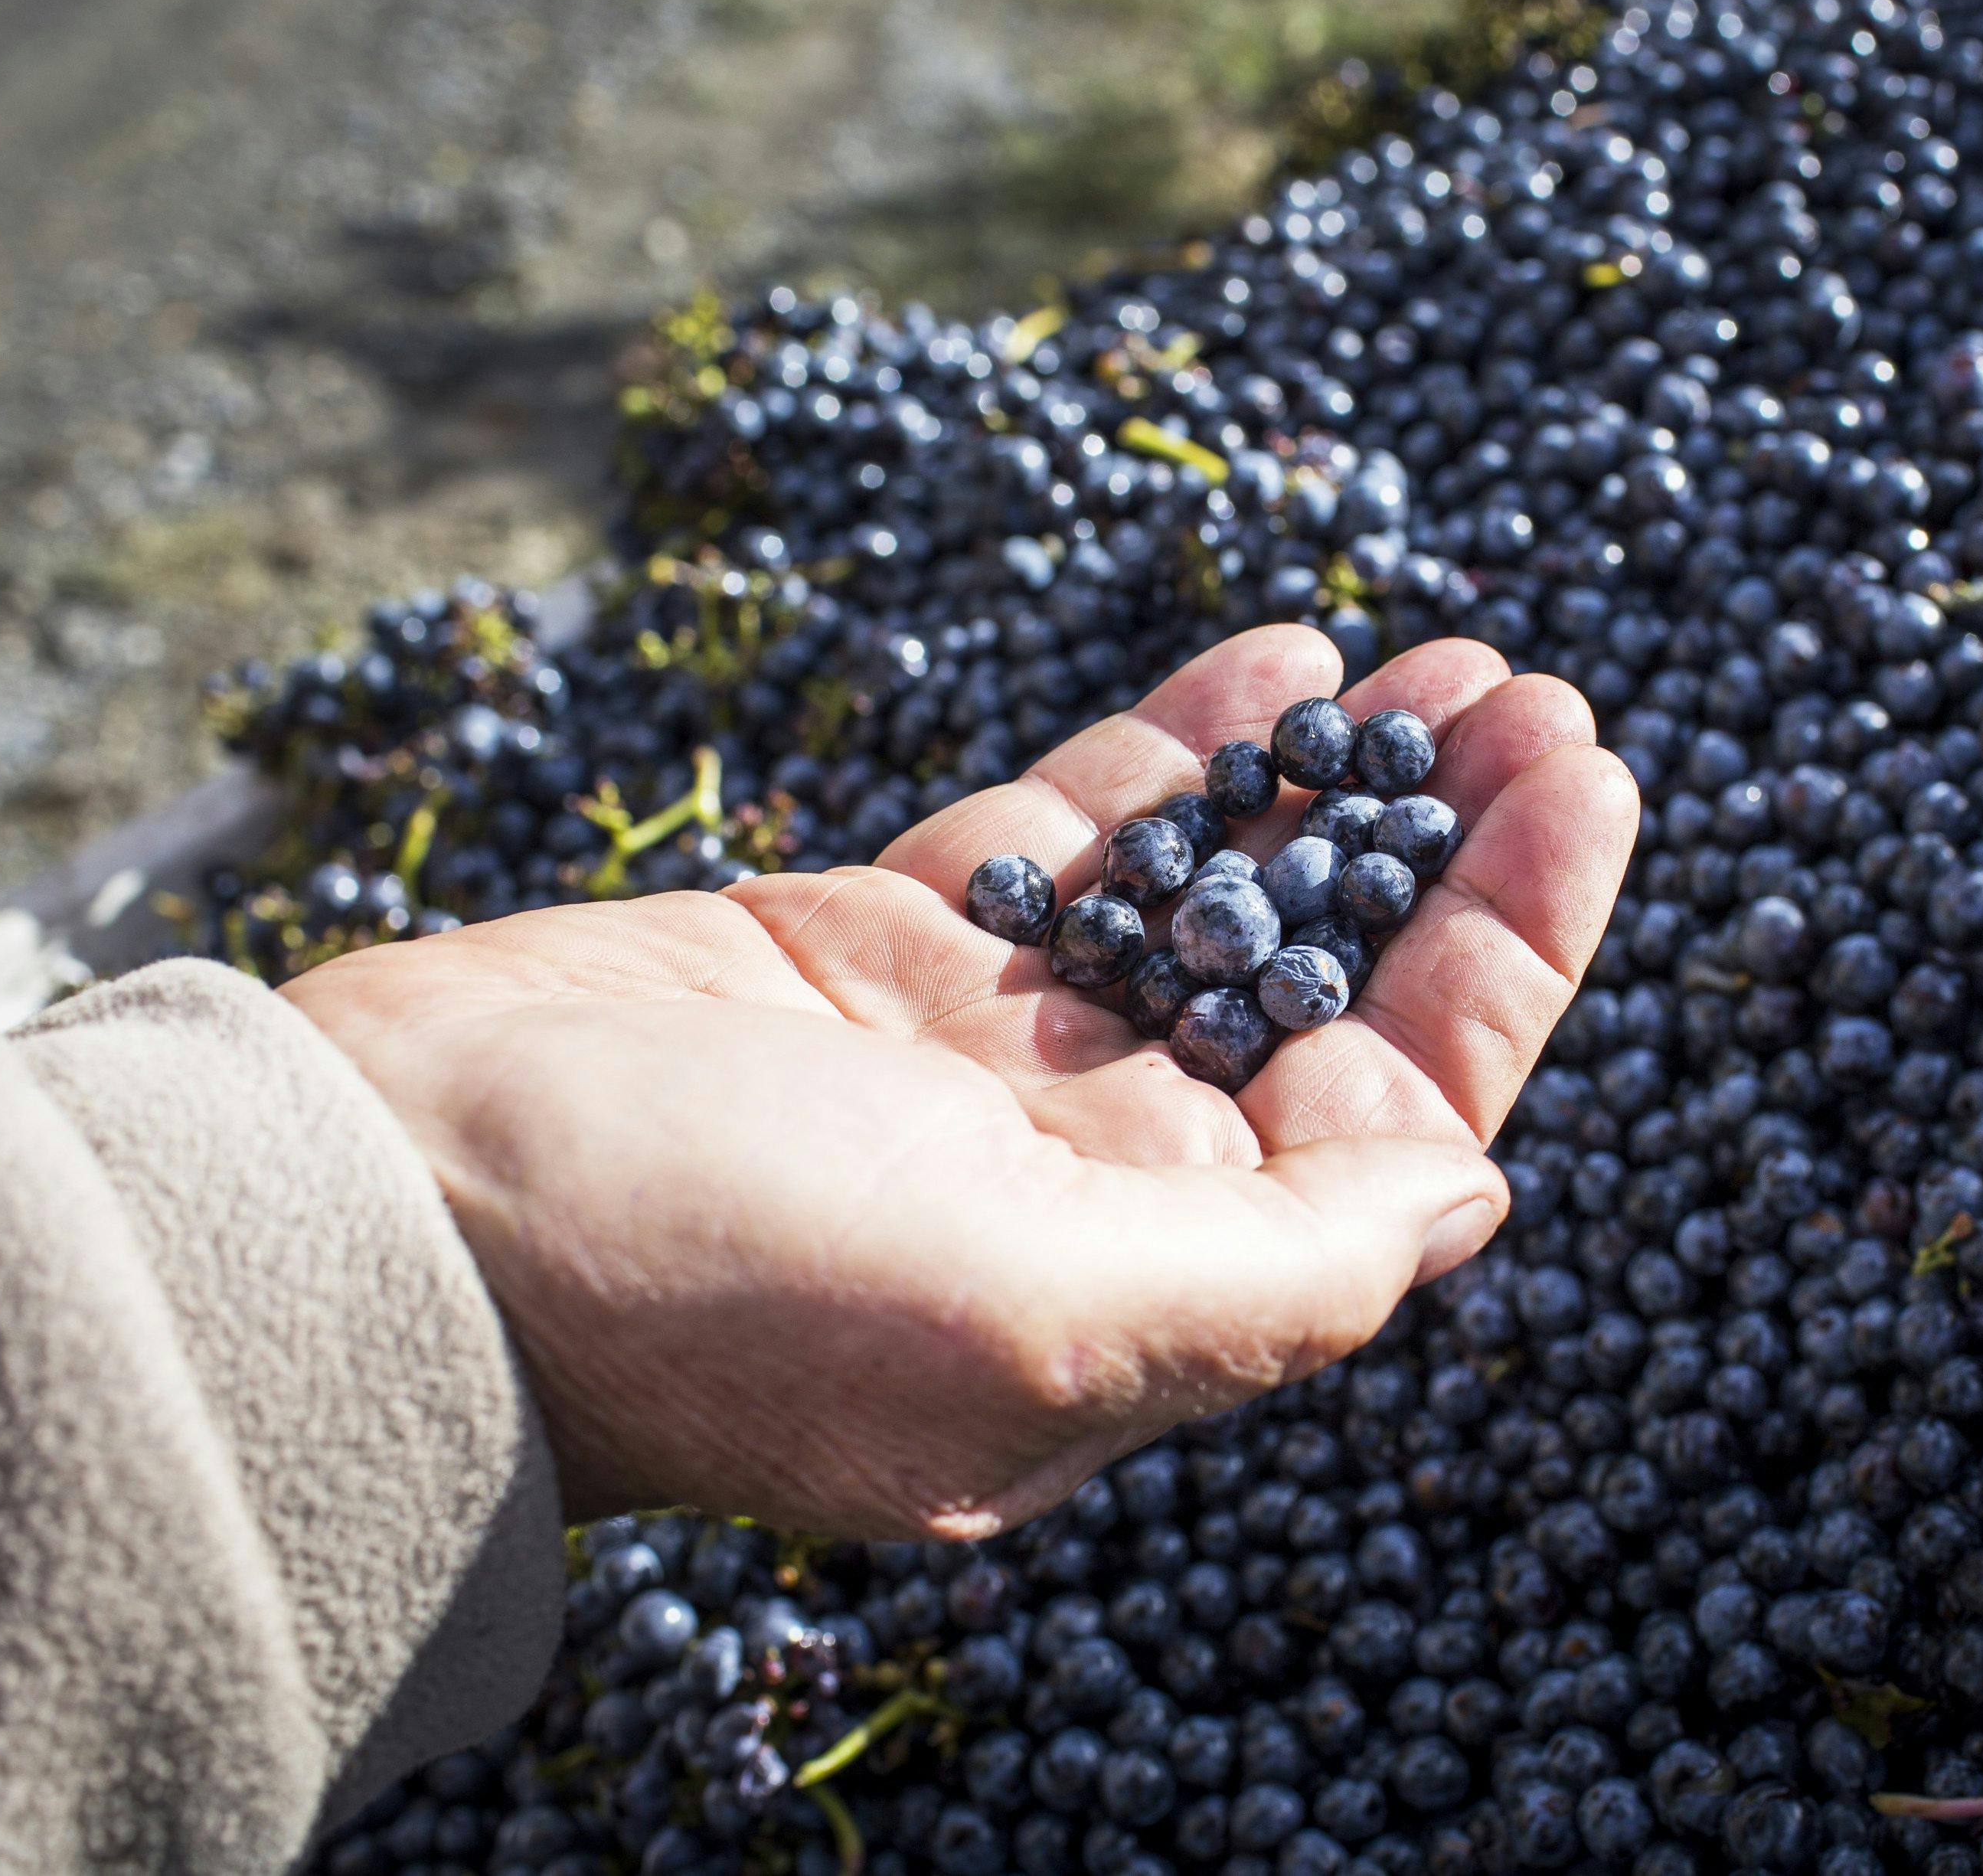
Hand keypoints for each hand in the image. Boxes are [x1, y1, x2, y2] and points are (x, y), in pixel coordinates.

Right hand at [282, 627, 1635, 1537]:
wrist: (395, 1197)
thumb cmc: (701, 1282)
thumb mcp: (1029, 1321)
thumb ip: (1275, 1279)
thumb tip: (1474, 1205)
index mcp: (1149, 1293)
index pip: (1399, 1123)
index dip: (1513, 951)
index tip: (1587, 782)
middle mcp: (1087, 1185)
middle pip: (1328, 999)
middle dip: (1446, 853)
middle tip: (1534, 701)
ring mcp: (985, 1061)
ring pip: (1214, 905)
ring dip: (1332, 787)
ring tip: (1440, 664)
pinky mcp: (884, 953)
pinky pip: (1069, 841)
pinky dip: (1173, 755)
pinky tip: (1279, 661)